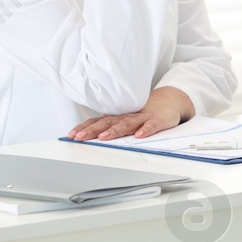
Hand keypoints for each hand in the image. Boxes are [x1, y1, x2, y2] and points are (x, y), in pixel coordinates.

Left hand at [67, 87, 192, 140]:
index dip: (85, 128)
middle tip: (80, 137)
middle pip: (108, 122)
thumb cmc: (145, 116)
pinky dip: (145, 130)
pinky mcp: (157, 121)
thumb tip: (91, 137)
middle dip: (93, 130)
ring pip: (127, 124)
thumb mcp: (126, 121)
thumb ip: (112, 128)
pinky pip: (151, 126)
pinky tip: (139, 136)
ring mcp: (142, 118)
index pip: (98, 121)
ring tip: (104, 137)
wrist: (169, 103)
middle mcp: (128, 116)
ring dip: (114, 131)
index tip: (72, 135)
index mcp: (119, 117)